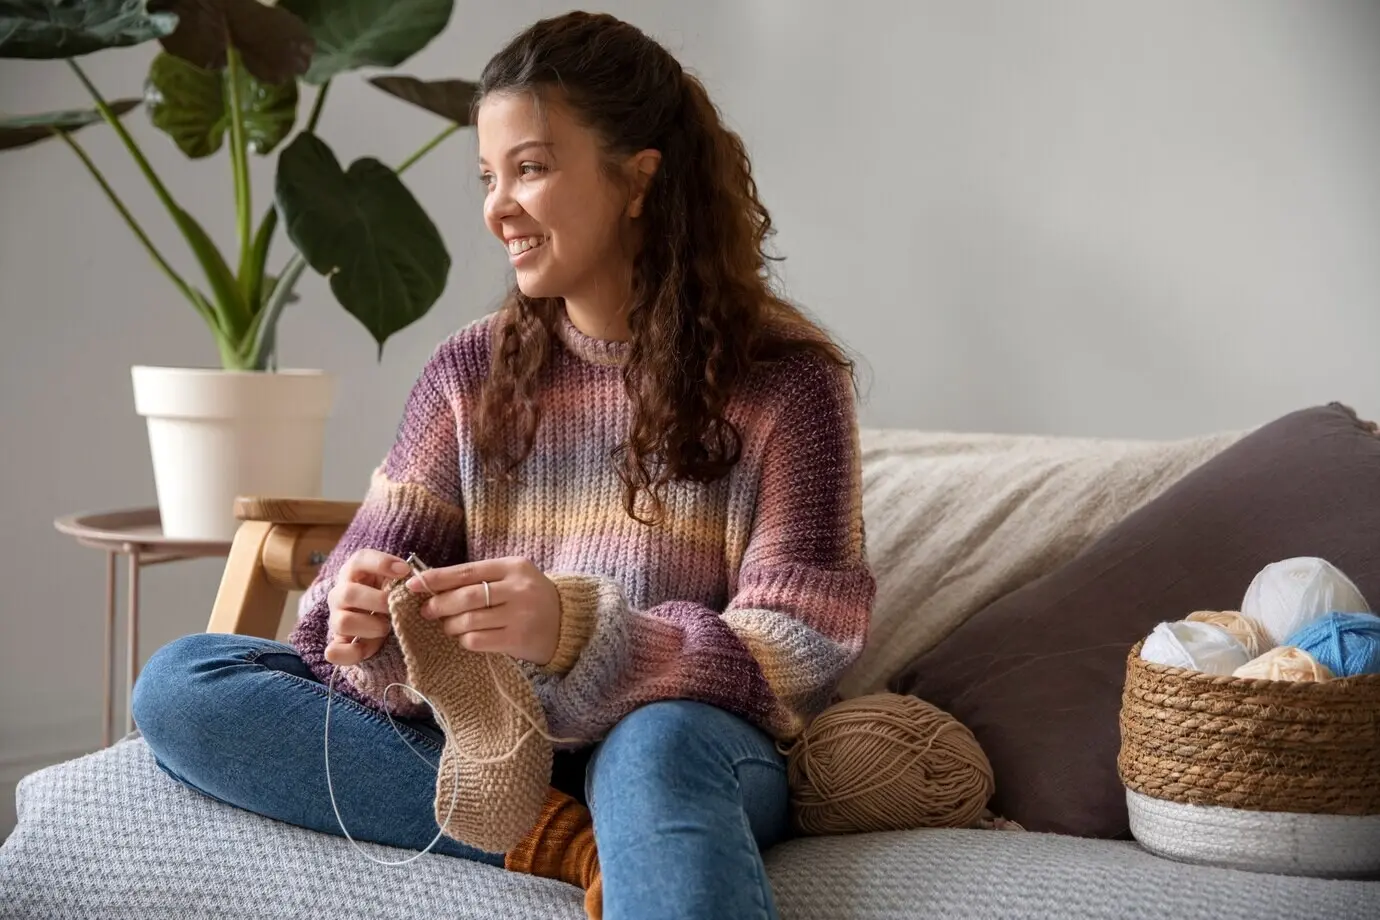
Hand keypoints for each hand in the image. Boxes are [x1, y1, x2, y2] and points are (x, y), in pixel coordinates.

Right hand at [323, 548, 412, 665]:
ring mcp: (337, 618)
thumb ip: (405, 579)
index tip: (405, 571)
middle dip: (378, 602)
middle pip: (349, 593)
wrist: (381, 618)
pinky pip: (334, 651)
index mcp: (355, 572)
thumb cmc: (392, 594)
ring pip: (343, 622)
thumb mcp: (397, 581)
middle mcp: (340, 593)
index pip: (360, 559)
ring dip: (370, 626)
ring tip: (386, 627)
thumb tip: (416, 581)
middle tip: (395, 608)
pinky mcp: (339, 643)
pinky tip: (367, 650)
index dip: (381, 564)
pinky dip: (349, 654)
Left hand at [406, 557, 561, 665]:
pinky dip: (464, 640)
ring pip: (469, 620)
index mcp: (513, 567)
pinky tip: (465, 638)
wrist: (568, 623)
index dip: (436, 578)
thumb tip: (433, 584)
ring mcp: (520, 614)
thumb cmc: (530, 597)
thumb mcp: (512, 578)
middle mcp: (518, 588)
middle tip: (427, 611)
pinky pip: (478, 640)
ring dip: (450, 625)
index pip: (466, 571)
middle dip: (439, 605)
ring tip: (448, 627)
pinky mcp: (518, 639)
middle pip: (465, 597)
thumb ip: (480, 578)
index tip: (413, 585)